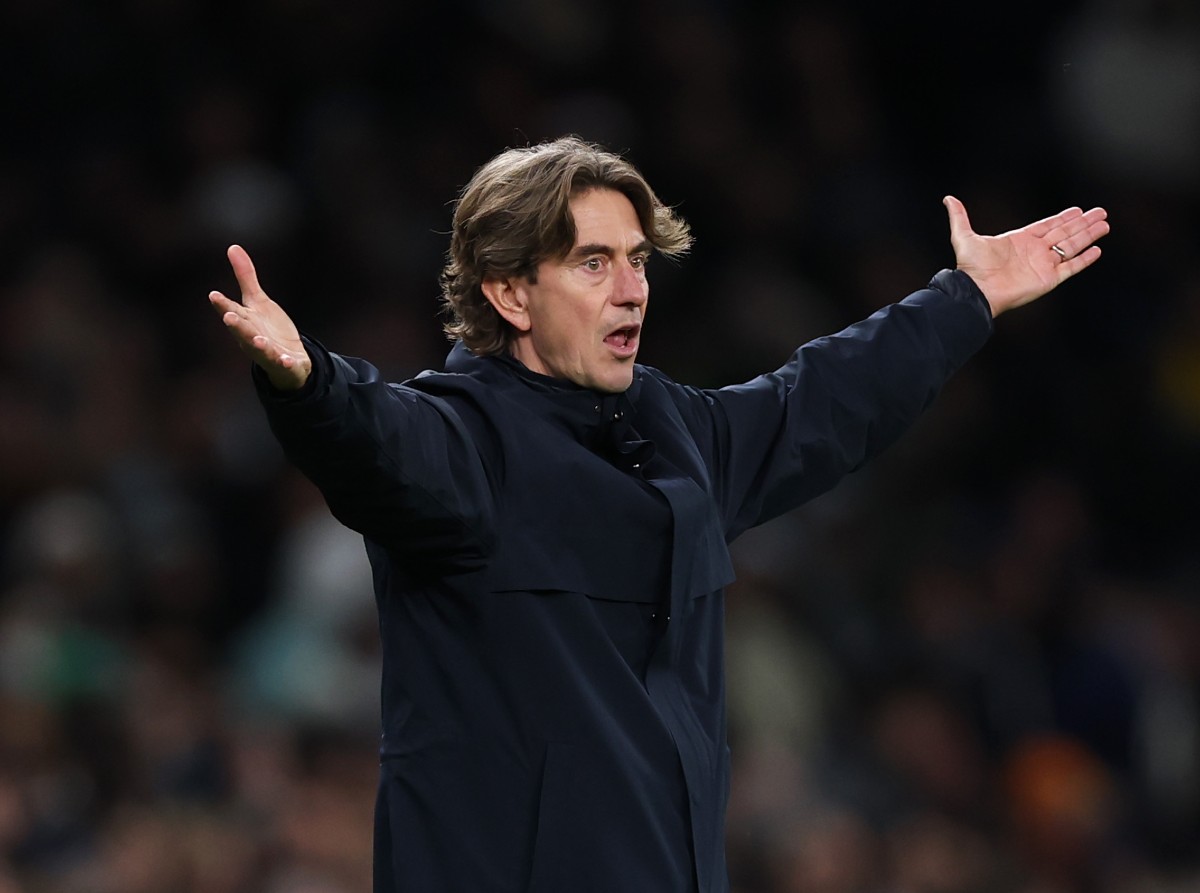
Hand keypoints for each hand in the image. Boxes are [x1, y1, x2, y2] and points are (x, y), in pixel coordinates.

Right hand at [208, 245, 311, 389]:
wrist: (287, 360)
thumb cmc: (267, 329)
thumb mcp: (258, 301)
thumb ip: (246, 277)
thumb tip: (233, 247)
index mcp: (245, 321)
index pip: (231, 310)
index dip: (223, 304)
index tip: (214, 295)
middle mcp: (253, 338)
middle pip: (243, 331)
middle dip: (237, 325)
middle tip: (229, 317)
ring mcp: (268, 352)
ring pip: (261, 350)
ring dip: (259, 345)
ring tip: (258, 340)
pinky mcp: (286, 363)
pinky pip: (285, 364)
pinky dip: (285, 362)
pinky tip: (287, 359)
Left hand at [943, 196, 1109, 316]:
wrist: (977, 291)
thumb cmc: (970, 267)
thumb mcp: (964, 237)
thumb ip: (960, 217)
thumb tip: (948, 199)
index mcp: (1020, 240)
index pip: (1048, 226)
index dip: (1063, 218)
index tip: (1078, 210)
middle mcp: (1035, 252)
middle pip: (1065, 234)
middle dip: (1083, 223)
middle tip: (1100, 212)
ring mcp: (1043, 265)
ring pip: (1072, 247)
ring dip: (1089, 236)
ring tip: (1105, 225)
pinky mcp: (1049, 280)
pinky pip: (1071, 267)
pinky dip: (1084, 259)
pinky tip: (1097, 250)